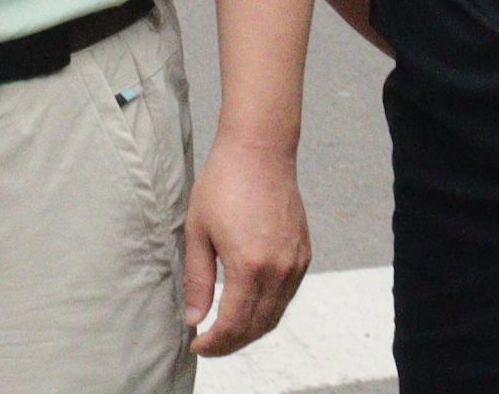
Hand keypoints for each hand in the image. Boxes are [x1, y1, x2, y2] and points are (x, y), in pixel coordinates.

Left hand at [183, 133, 310, 354]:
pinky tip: (247, 308)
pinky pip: (286, 296)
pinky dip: (267, 310)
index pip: (234, 323)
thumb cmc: (222, 185)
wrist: (259, 152)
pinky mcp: (304, 256)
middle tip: (209, 344)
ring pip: (276, 314)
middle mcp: (279, 271)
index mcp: (249, 266)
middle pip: (258, 325)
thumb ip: (197, 279)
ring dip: (251, 330)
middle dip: (232, 342)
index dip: (215, 341)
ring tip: (225, 332)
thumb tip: (194, 318)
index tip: (197, 345)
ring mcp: (296, 265)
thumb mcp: (198, 231)